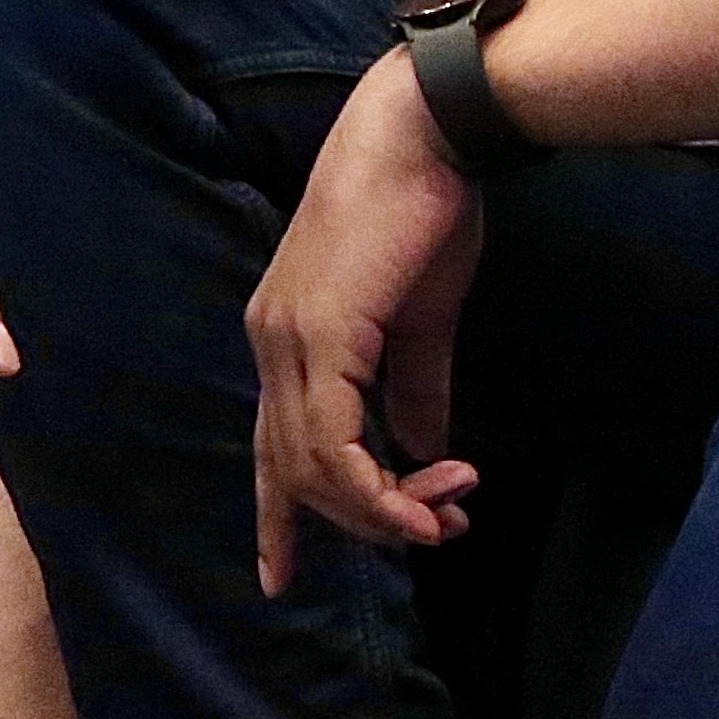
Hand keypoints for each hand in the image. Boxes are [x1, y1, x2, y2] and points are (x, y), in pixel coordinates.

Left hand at [243, 51, 486, 595]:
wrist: (424, 138)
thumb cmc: (424, 214)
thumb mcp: (419, 318)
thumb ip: (414, 388)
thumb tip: (423, 452)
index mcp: (286, 338)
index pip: (269, 446)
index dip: (275, 517)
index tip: (278, 581)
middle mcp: (270, 344)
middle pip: (292, 471)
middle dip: (368, 520)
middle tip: (442, 530)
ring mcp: (288, 339)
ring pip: (312, 468)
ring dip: (384, 509)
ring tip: (450, 513)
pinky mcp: (320, 334)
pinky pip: (333, 441)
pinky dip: (377, 484)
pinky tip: (428, 496)